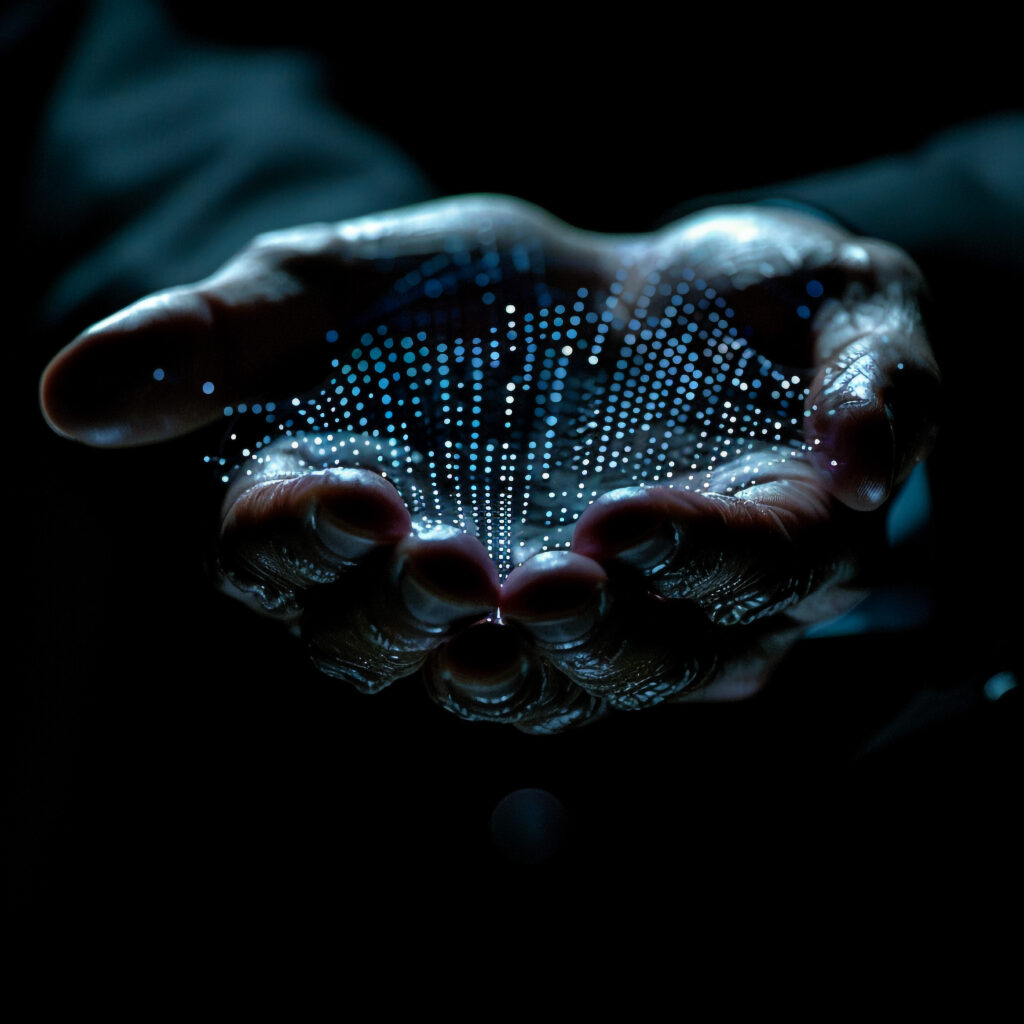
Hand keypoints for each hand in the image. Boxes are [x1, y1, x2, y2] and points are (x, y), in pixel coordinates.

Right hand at [41, 196, 938, 729]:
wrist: (662, 285)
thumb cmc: (487, 304)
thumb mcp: (345, 294)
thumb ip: (223, 348)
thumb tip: (64, 403)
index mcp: (385, 554)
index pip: (308, 598)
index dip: (303, 559)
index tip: (331, 496)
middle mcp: (496, 612)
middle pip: (435, 669)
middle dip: (430, 625)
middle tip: (441, 565)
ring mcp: (626, 612)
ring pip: (590, 680)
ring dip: (575, 644)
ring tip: (556, 581)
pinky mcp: (740, 582)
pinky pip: (727, 612)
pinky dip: (701, 574)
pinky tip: (653, 529)